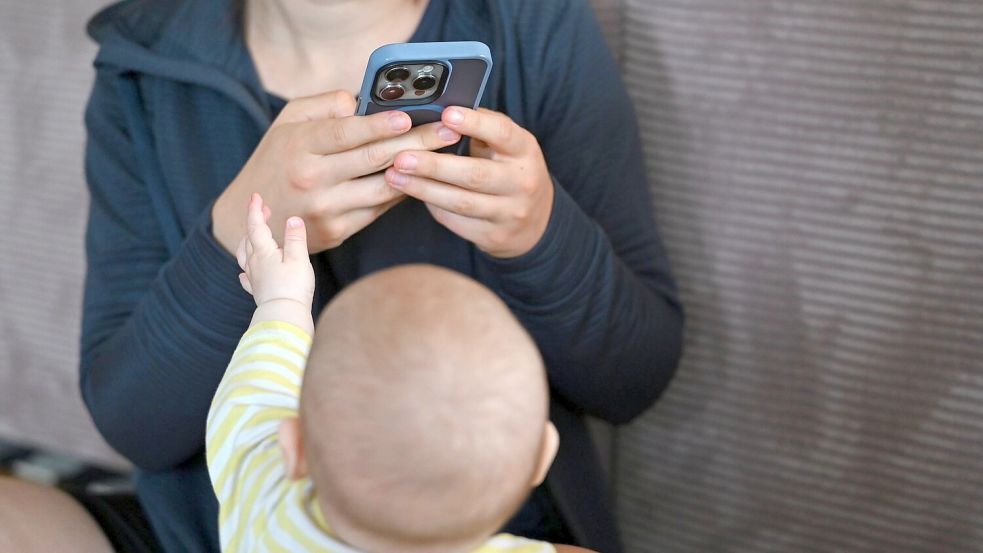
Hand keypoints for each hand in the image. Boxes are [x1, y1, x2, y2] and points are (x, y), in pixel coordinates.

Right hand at [213, 90, 461, 253]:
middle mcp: (312, 179)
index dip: (379, 125)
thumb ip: (325, 106)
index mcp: (300, 146)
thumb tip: (364, 102)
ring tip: (446, 155)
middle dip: (418, 142)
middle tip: (449, 131)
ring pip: (384, 188)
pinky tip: (422, 177)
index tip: (409, 116)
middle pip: (375, 159)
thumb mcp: (287, 122)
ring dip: (419, 171)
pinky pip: (379, 209)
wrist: (249, 220)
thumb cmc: (275, 161)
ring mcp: (326, 209)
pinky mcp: (337, 231)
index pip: (346, 133)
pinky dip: (402, 192)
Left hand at [236, 193, 314, 309]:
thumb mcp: (298, 259)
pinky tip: (244, 273)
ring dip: (247, 242)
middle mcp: (255, 263)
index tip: (256, 196)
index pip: (256, 225)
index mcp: (263, 251)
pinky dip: (245, 270)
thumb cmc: (293, 287)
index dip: (255, 210)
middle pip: (249, 238)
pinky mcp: (258, 291)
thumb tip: (293, 218)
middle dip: (254, 222)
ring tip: (251, 236)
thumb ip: (295, 238)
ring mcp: (254, 277)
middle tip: (262, 210)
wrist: (284, 316)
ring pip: (244, 255)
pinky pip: (246, 277)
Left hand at [384, 107, 553, 257]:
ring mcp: (508, 213)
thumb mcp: (508, 145)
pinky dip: (432, 205)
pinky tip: (412, 193)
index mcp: (524, 150)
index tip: (445, 114)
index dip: (474, 124)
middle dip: (434, 165)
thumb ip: (481, 127)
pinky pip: (455, 221)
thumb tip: (439, 108)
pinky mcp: (493, 236)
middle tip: (401, 156)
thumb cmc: (510, 169)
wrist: (535, 221)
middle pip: (474, 174)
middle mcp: (521, 182)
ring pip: (460, 202)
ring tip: (394, 176)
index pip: (501, 133)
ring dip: (423, 188)